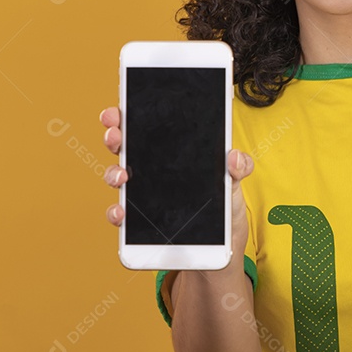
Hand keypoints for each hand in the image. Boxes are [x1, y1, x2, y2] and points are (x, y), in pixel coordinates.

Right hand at [98, 106, 252, 253]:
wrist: (223, 242)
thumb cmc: (223, 202)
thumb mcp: (234, 181)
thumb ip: (238, 167)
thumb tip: (234, 157)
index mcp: (172, 150)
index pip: (146, 125)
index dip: (129, 114)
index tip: (119, 109)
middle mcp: (151, 168)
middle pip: (125, 145)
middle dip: (114, 135)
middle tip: (115, 133)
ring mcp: (143, 193)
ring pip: (118, 177)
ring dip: (113, 173)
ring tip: (122, 176)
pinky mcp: (140, 221)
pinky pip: (123, 215)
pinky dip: (117, 213)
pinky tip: (122, 212)